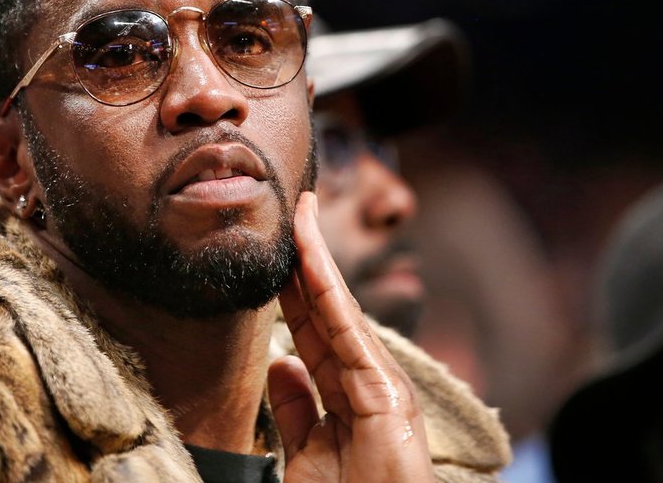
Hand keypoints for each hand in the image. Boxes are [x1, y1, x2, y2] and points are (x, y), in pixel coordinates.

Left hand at [267, 192, 434, 481]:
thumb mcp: (309, 452)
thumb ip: (297, 409)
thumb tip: (280, 364)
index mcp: (352, 392)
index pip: (315, 327)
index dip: (295, 286)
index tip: (277, 252)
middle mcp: (369, 379)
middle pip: (327, 308)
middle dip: (306, 257)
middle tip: (292, 208)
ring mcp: (381, 382)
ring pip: (339, 307)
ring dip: (315, 256)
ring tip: (298, 212)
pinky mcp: (385, 392)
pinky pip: (346, 328)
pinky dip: (327, 286)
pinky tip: (308, 253)